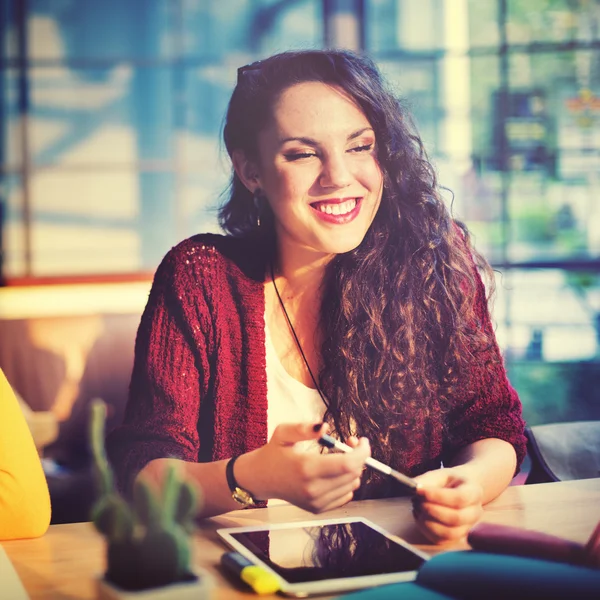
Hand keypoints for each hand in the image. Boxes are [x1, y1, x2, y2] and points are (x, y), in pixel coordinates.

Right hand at [239, 423, 370, 512]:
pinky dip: (347, 482)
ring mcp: (316, 501)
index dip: (362, 452)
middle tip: (350, 442)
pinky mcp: (318, 508)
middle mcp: (313, 489)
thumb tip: (325, 427)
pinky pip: (345, 495)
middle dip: (359, 456)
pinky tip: (335, 471)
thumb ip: (304, 428)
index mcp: (306, 468)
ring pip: (352, 485)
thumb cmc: (274, 453)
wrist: (261, 478)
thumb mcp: (284, 432)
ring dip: (354, 468)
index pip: (347, 464)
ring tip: (341, 455)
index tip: (362, 440)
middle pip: (353, 474)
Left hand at [411, 467, 483, 543]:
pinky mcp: (456, 538)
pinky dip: (426, 529)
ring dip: (427, 521)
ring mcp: (467, 528)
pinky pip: (440, 540)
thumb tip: (414, 488)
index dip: (437, 496)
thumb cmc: (449, 483)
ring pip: (448, 532)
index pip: (459, 498)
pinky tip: (419, 516)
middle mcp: (475, 513)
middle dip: (431, 510)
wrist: (459, 491)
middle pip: (455, 518)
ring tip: (417, 508)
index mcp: (474, 493)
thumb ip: (428, 480)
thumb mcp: (440, 475)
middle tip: (416, 500)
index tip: (419, 490)